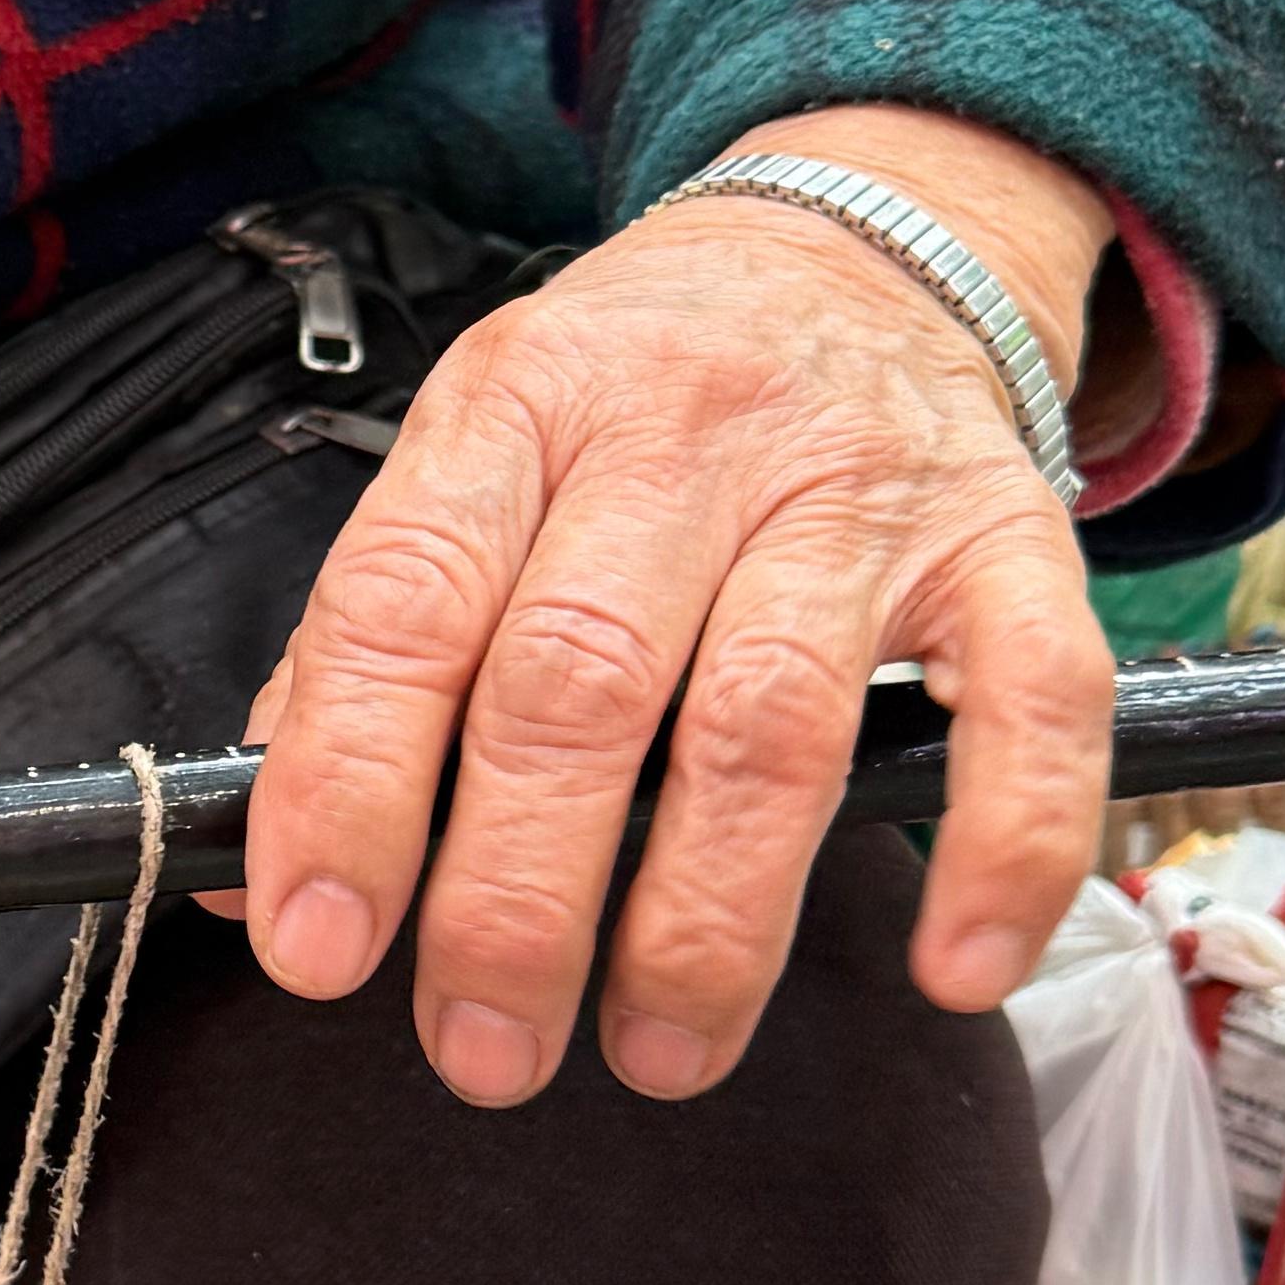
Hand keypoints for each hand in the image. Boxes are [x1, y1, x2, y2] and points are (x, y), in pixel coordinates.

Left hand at [226, 107, 1118, 1105]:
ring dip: (709, 922)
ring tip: (658, 1052)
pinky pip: (1029, 702)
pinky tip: (951, 969)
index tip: (318, 949)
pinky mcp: (1010, 537)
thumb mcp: (476, 460)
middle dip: (517, 899)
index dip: (349, 787)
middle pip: (581, 685)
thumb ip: (365, 657)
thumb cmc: (638, 395)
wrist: (865, 232)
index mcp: (516, 410)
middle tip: (482, 1051)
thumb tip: (255, 878)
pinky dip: (1000, 846)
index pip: (403, 605)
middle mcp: (682, 437)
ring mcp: (856, 486)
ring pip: (771, 722)